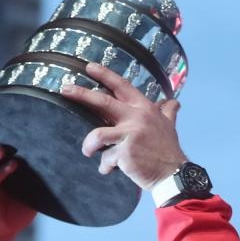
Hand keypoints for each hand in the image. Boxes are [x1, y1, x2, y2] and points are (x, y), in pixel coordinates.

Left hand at [64, 63, 186, 188]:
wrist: (173, 173)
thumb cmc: (168, 150)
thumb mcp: (169, 125)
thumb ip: (168, 112)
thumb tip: (174, 103)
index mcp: (144, 108)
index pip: (122, 86)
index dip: (105, 75)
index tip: (89, 67)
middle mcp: (137, 118)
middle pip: (103, 102)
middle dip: (81, 94)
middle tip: (65, 89)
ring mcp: (130, 135)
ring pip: (98, 135)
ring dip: (89, 145)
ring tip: (88, 151)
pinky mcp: (125, 153)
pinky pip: (105, 159)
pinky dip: (104, 166)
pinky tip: (108, 170)